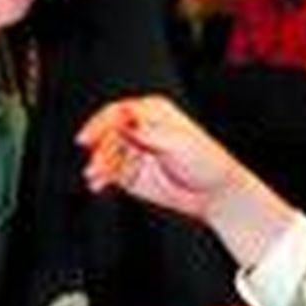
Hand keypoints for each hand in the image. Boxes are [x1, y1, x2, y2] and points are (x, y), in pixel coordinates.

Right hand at [77, 96, 233, 219]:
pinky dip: (101, 177)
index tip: (90, 137)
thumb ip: (150, 134)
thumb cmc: (206, 162)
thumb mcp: (179, 143)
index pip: (120, 112)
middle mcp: (141, 129)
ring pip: (107, 153)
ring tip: (96, 177)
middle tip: (97, 164)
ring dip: (99, 164)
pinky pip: (109, 173)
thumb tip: (126, 125)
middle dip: (101, 148)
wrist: (215, 193)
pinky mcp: (131, 173)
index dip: (102, 123)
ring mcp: (135, 151)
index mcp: (153, 112)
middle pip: (109, 133)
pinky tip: (97, 184)